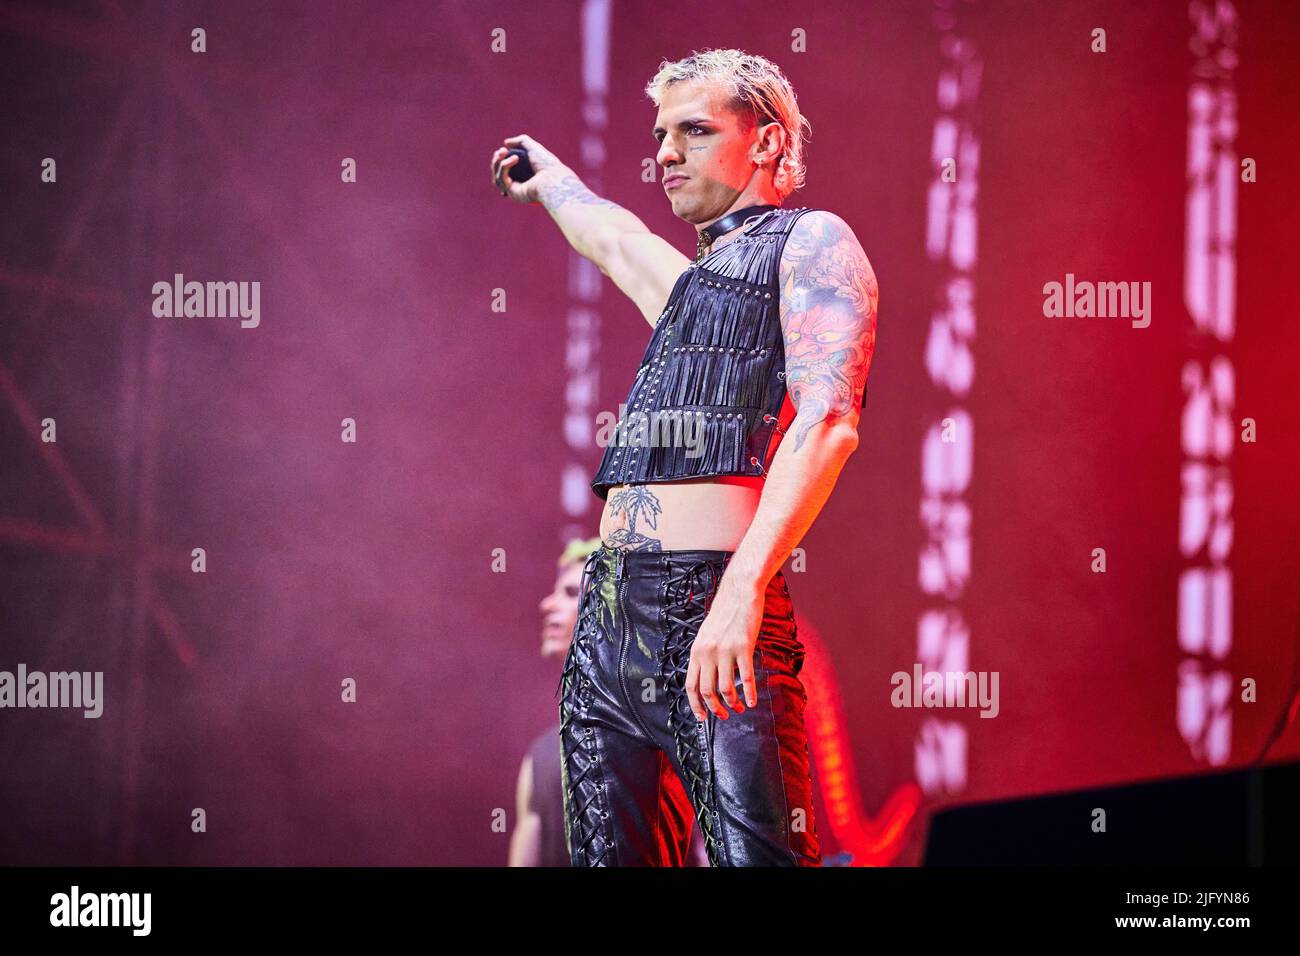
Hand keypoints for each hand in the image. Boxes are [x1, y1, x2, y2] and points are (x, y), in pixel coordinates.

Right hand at [490, 133, 569, 204]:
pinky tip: (515, 159)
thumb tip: (506, 143)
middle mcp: (519, 184)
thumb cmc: (546, 163)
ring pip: (497, 177)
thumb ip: (520, 141)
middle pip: (498, 173)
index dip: (500, 159)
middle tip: (502, 151)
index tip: (504, 149)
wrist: (553, 177)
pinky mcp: (513, 194)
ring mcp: (515, 190)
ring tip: (504, 152)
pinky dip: (505, 166)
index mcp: (524, 174)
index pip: (505, 168)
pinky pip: (501, 179)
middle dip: (497, 160)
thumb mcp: (532, 147)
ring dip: (498, 162)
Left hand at [684, 586, 764, 721]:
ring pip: (726, 688)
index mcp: (696, 651)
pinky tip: (753, 701)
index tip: (702, 717)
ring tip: (739, 708)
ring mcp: (725, 651)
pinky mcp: (743, 647)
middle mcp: (707, 653)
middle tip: (724, 716)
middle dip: (715, 709)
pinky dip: (750, 694)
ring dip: (733, 704)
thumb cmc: (724, 614)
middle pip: (707, 691)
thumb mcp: (706, 636)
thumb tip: (708, 679)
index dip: (695, 705)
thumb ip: (705, 656)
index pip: (690, 685)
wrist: (739, 593)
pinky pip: (746, 678)